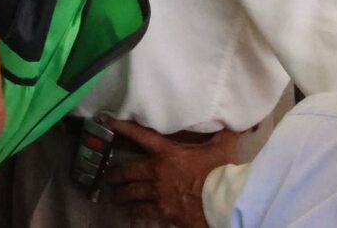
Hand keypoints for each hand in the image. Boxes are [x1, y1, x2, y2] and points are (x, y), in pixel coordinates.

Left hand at [103, 118, 235, 227]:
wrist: (227, 202)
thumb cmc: (224, 172)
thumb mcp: (223, 147)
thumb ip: (221, 133)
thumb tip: (230, 122)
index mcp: (168, 152)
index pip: (141, 136)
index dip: (123, 128)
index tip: (107, 122)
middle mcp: (157, 171)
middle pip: (127, 171)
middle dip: (116, 174)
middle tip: (109, 177)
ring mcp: (158, 192)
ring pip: (131, 193)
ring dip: (121, 194)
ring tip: (115, 196)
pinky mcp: (163, 211)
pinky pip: (142, 212)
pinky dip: (135, 213)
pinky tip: (130, 214)